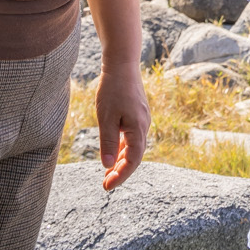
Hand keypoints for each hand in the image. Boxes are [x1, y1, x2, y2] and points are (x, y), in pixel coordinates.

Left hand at [93, 66, 148, 191]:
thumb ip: (107, 142)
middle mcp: (144, 126)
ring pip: (134, 147)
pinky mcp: (138, 114)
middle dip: (121, 171)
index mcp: (138, 129)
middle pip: (135, 156)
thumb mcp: (106, 117)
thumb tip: (107, 166)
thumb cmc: (113, 89)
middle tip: (105, 183)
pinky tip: (114, 152)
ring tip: (108, 172)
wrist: (122, 63)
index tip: (107, 187)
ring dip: (121, 161)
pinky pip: (132, 137)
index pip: (132, 161)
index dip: (121, 176)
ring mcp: (142, 119)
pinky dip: (123, 148)